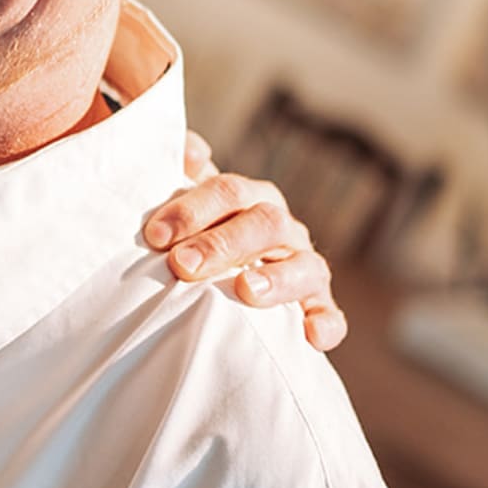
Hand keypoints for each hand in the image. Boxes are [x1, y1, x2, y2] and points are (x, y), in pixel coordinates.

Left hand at [142, 130, 345, 351]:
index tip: (155, 234)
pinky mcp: (318, 308)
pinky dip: (325, 323)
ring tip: (246, 290)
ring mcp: (304, 267)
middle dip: (223, 244)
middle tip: (183, 264)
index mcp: (250, 200)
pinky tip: (312, 336)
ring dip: (278, 278)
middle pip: (265, 224)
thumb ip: (178, 173)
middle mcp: (282, 229)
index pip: (229, 192)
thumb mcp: (183, 207)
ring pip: (305, 265)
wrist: (218, 286)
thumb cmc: (194, 241)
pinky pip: (331, 315)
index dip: (193, 209)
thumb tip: (190, 151)